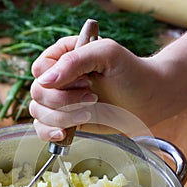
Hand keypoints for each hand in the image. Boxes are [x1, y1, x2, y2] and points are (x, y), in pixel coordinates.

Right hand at [29, 37, 156, 139]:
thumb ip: (75, 60)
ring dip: (63, 117)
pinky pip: (42, 128)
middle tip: (93, 97)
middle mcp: (59, 78)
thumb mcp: (107, 54)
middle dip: (65, 101)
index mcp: (64, 55)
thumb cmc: (132, 73)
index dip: (58, 80)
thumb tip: (45, 81)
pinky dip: (49, 133)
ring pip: (38, 112)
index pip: (40, 69)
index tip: (86, 81)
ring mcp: (61, 101)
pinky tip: (64, 133)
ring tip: (90, 113)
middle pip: (38, 93)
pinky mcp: (66, 120)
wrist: (148, 100)